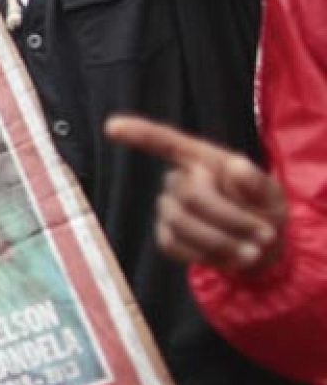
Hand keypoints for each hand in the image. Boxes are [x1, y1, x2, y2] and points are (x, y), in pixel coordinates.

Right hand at [106, 115, 287, 272]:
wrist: (262, 251)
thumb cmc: (265, 213)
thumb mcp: (273, 195)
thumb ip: (257, 182)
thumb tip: (237, 166)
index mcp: (203, 160)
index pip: (167, 143)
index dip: (139, 134)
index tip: (111, 126)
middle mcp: (180, 180)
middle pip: (191, 195)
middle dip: (230, 218)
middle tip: (265, 236)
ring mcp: (169, 209)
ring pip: (182, 224)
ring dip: (223, 242)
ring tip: (252, 253)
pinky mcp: (167, 237)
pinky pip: (175, 246)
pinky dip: (206, 256)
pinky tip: (228, 258)